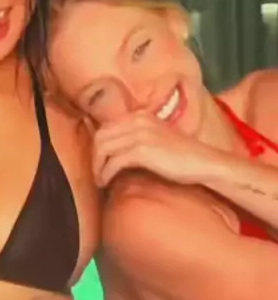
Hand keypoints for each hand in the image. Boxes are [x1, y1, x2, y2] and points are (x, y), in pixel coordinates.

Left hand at [92, 112, 217, 187]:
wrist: (204, 163)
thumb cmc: (183, 157)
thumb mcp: (156, 139)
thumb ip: (137, 138)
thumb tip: (114, 151)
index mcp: (140, 116)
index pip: (107, 126)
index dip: (98, 145)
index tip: (98, 161)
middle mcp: (137, 120)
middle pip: (101, 135)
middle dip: (94, 156)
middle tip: (96, 172)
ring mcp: (139, 134)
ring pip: (103, 148)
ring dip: (97, 166)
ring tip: (100, 180)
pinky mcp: (142, 151)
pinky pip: (113, 162)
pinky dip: (106, 174)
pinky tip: (107, 183)